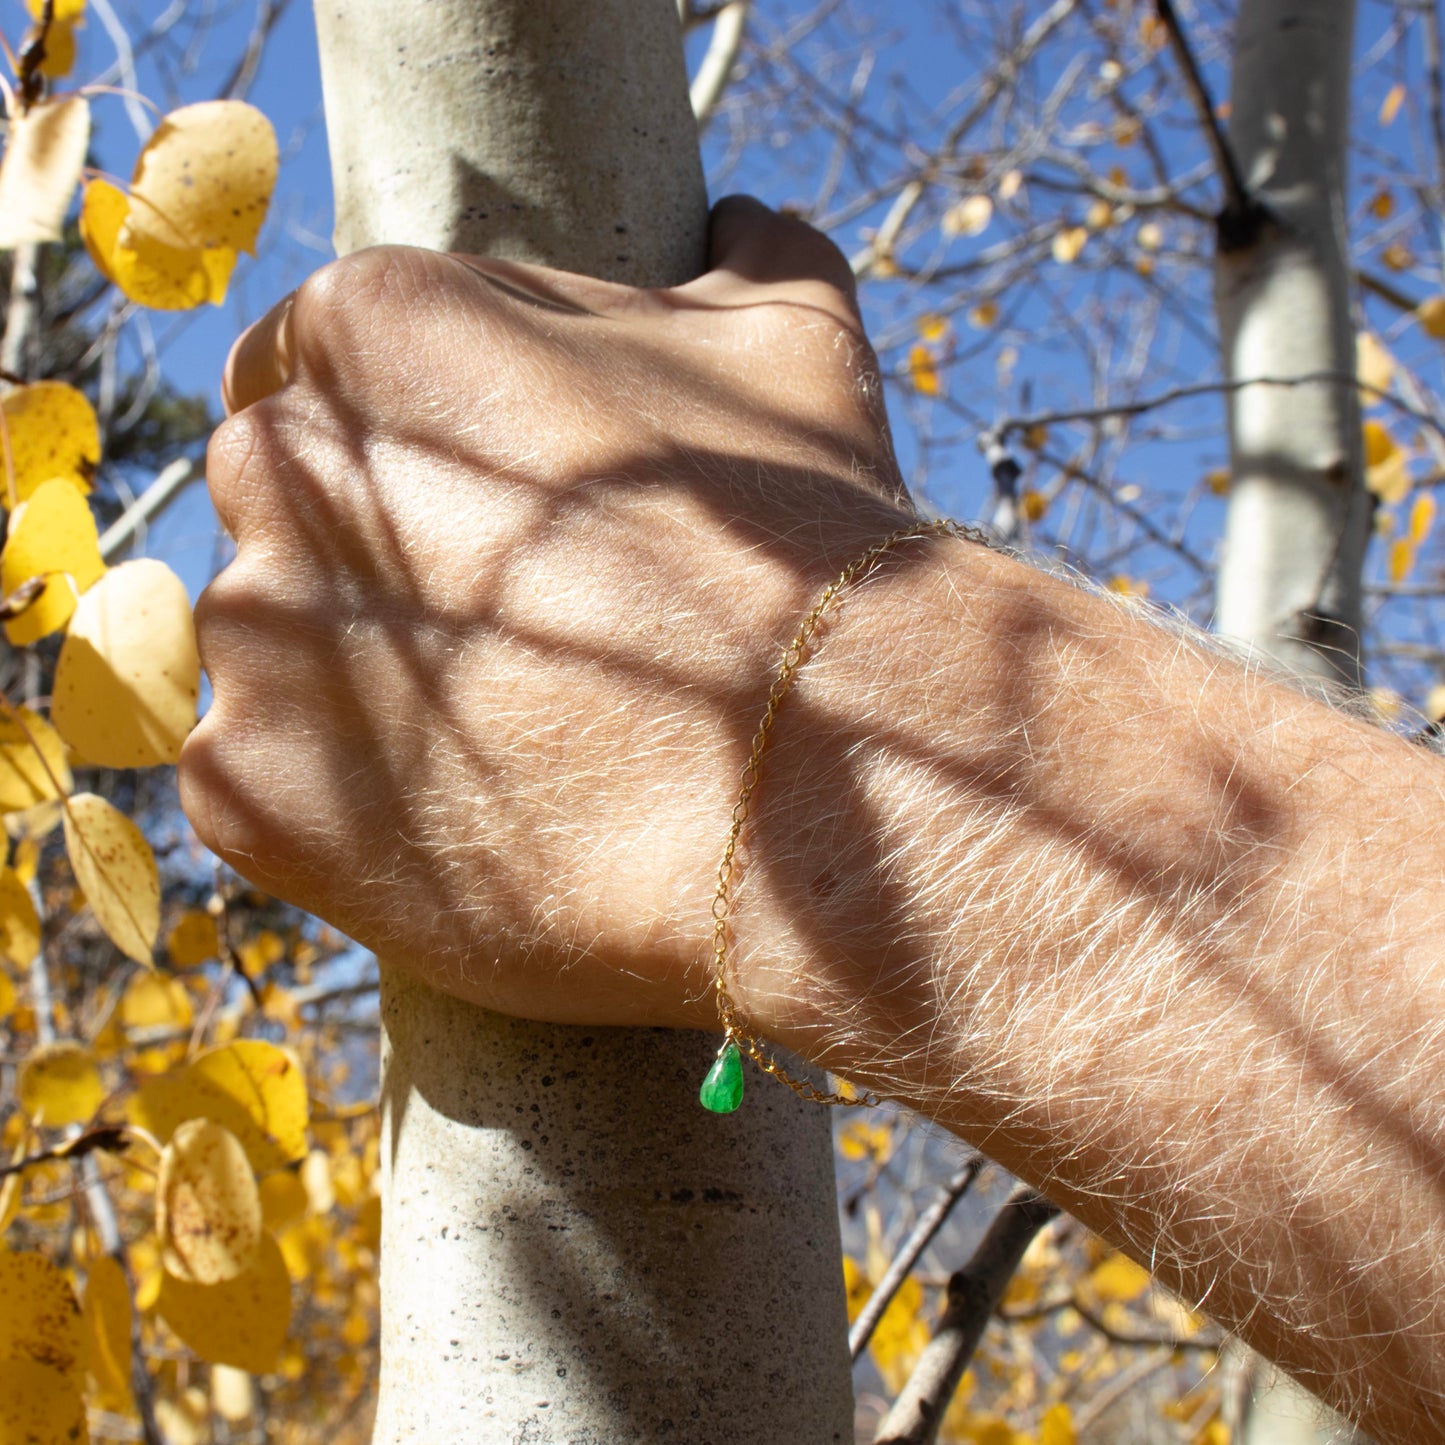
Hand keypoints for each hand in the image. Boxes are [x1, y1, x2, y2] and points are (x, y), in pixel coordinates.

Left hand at [181, 197, 912, 1028]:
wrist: (814, 780)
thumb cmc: (800, 546)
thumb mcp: (797, 349)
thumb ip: (742, 254)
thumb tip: (741, 221)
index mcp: (376, 327)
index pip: (315, 360)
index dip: (399, 437)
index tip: (476, 508)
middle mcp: (282, 466)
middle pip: (285, 501)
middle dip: (370, 552)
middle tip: (499, 626)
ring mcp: (257, 636)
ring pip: (276, 645)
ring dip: (360, 679)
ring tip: (506, 733)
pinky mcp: (251, 790)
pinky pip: (267, 780)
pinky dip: (344, 801)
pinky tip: (472, 815)